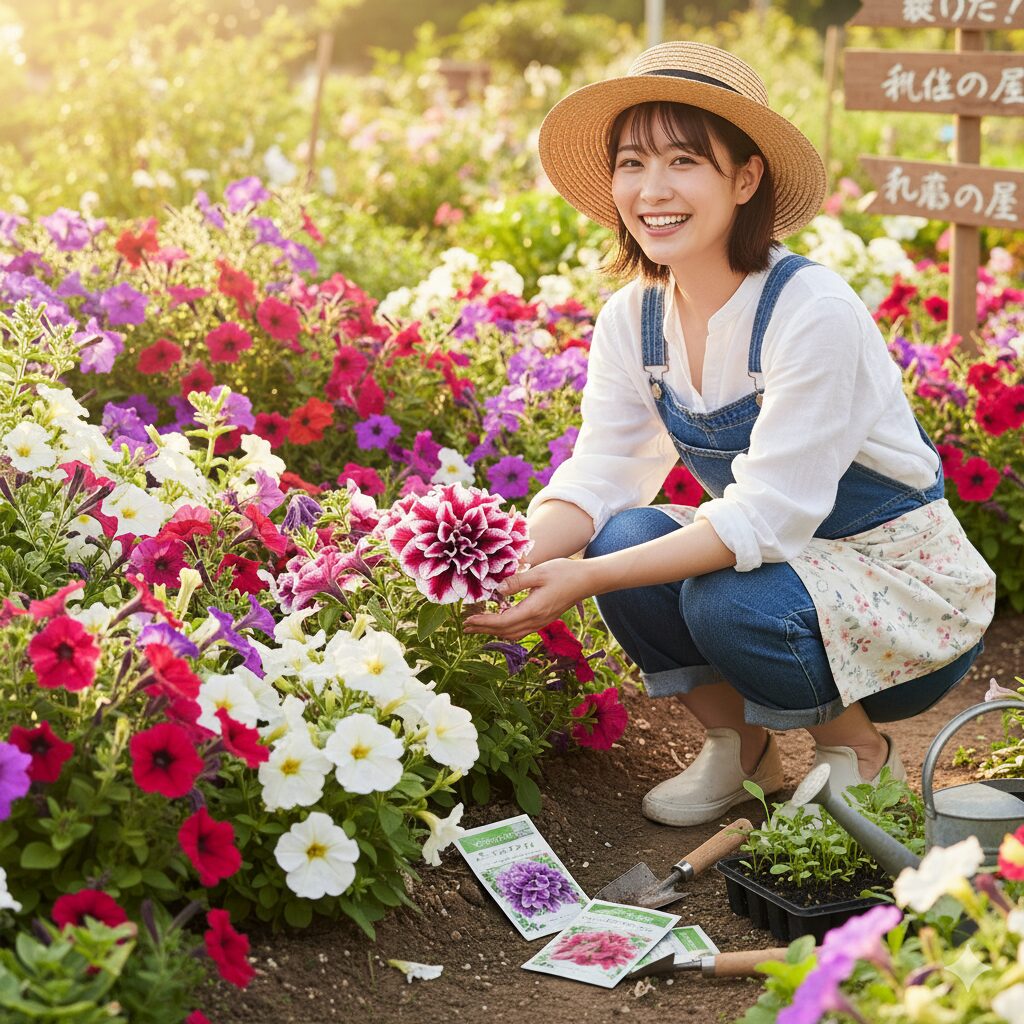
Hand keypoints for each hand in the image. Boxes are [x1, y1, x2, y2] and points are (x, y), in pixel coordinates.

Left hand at [462, 559, 592, 640]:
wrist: (587, 580)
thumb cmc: (564, 572)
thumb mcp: (538, 572)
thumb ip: (517, 582)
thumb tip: (497, 590)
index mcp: (533, 610)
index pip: (502, 622)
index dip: (483, 623)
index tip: (468, 620)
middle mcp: (537, 620)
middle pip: (505, 632)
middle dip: (484, 630)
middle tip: (465, 626)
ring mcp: (541, 622)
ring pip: (513, 634)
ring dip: (494, 631)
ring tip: (479, 626)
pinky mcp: (544, 619)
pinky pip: (521, 630)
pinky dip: (506, 628)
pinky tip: (500, 620)